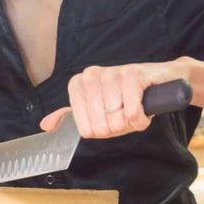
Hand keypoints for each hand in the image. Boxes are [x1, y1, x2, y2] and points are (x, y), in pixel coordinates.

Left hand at [40, 58, 192, 137]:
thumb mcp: (95, 110)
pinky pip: (133, 111)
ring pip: (116, 118)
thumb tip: (45, 126)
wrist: (157, 82)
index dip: (100, 130)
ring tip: (134, 111)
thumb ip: (70, 116)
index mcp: (78, 84)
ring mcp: (112, 72)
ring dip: (130, 122)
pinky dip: (140, 118)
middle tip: (124, 117)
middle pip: (100, 125)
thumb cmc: (125, 98)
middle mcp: (92, 75)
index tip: (108, 121)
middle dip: (117, 128)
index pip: (83, 127)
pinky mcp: (132, 74)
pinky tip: (143, 110)